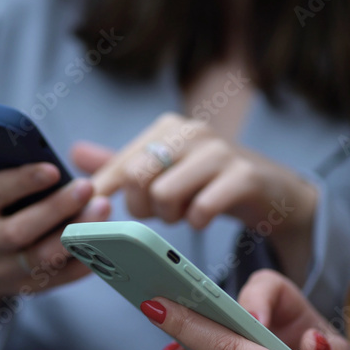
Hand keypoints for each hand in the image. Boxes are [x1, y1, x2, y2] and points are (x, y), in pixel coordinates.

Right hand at [0, 131, 110, 331]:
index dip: (21, 182)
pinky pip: (60, 279)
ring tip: (103, 209)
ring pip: (43, 259)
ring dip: (76, 238)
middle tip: (88, 187)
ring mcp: (5, 271)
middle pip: (20, 232)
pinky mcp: (28, 287)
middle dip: (56, 210)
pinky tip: (107, 241)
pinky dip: (85, 263)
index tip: (52, 168)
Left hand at [72, 113, 318, 281]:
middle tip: (159, 213)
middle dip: (142, 207)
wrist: (274, 192)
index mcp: (169, 128)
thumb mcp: (165, 170)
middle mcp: (193, 132)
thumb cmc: (210, 182)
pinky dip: (196, 221)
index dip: (107, 195)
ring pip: (164, 194)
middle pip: (137, 178)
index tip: (100, 217)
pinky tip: (203, 218)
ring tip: (184, 213)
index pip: (120, 163)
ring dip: (170, 216)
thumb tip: (75, 154)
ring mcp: (221, 153)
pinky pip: (201, 209)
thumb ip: (122, 164)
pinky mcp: (244, 177)